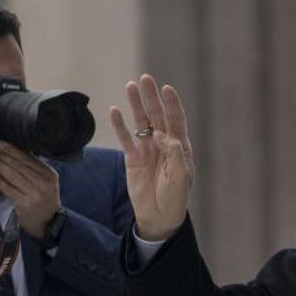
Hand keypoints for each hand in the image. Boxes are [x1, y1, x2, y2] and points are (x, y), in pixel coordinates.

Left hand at [0, 141, 60, 239]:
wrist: (48, 222)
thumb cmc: (44, 198)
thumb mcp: (45, 181)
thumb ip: (33, 167)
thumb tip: (13, 149)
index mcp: (49, 174)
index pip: (28, 157)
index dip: (11, 149)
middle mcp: (43, 182)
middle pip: (18, 164)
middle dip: (2, 154)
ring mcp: (34, 193)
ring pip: (11, 174)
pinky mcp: (24, 203)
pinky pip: (7, 188)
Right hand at [108, 74, 194, 240]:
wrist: (159, 216)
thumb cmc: (175, 197)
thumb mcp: (180, 176)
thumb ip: (174, 153)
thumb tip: (160, 134)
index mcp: (179, 146)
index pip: (176, 119)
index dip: (172, 103)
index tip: (166, 88)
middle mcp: (163, 144)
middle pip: (157, 115)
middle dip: (151, 97)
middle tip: (145, 79)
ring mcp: (147, 149)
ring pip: (141, 122)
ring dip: (136, 105)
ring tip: (130, 86)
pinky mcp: (133, 158)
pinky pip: (125, 138)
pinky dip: (120, 125)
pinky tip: (115, 110)